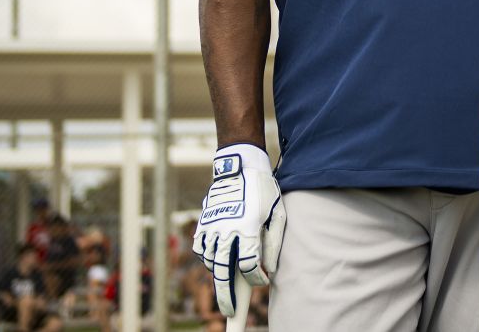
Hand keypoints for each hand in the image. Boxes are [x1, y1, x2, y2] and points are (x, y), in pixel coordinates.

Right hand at [192, 144, 285, 316]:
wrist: (238, 166)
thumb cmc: (263, 189)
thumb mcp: (277, 213)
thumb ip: (274, 242)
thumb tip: (269, 268)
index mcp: (247, 228)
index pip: (249, 266)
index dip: (256, 278)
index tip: (261, 281)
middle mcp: (226, 231)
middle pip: (222, 273)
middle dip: (226, 296)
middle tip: (230, 311)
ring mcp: (211, 227)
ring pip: (210, 262)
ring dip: (219, 274)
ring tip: (228, 281)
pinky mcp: (202, 223)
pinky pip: (201, 249)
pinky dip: (208, 258)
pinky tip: (218, 259)